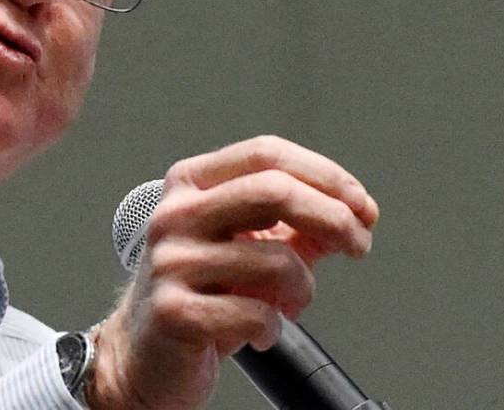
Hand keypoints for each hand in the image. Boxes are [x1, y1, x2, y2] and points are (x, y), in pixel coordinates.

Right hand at [86, 136, 379, 409]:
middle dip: (334, 217)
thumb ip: (298, 225)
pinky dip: (274, 327)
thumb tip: (357, 212)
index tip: (360, 204)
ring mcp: (171, 261)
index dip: (325, 174)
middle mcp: (176, 214)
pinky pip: (256, 314)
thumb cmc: (199, 292)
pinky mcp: (174, 310)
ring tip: (292, 302)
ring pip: (276, 259)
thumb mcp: (249, 247)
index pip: (266, 154)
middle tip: (359, 243)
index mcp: (190, 184)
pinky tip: (261, 330)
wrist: (143, 351)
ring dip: (305, 287)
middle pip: (273, 190)